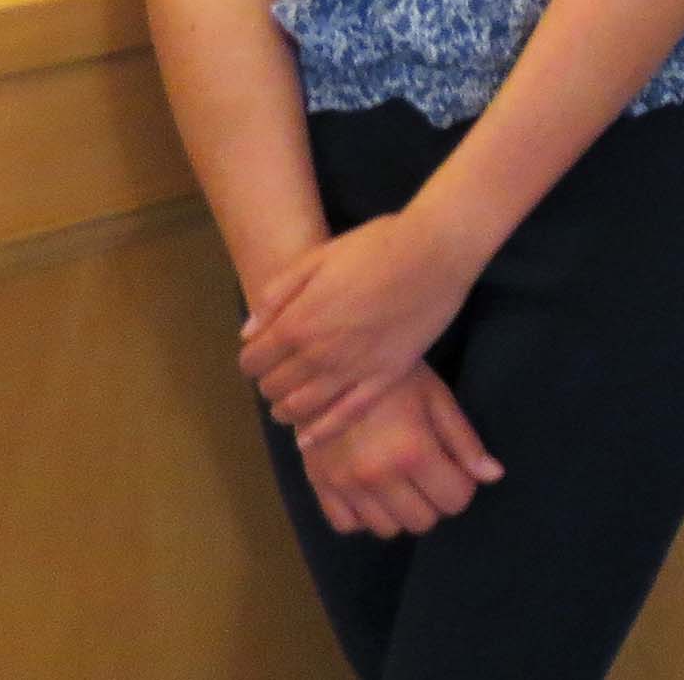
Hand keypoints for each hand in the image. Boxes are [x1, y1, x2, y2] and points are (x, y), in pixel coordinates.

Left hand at [241, 208, 482, 445]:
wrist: (435, 251)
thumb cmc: (377, 245)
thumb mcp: (318, 256)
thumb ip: (278, 294)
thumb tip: (248, 332)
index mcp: (298, 322)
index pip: (254, 360)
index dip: (251, 361)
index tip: (258, 357)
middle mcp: (318, 354)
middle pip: (275, 386)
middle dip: (268, 384)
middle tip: (276, 376)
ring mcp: (353, 370)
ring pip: (303, 406)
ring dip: (286, 410)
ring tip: (286, 406)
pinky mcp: (385, 378)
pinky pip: (346, 415)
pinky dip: (321, 431)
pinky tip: (308, 438)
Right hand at [301, 366, 503, 538]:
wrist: (332, 367)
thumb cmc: (395, 378)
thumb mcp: (438, 399)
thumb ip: (465, 441)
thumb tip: (494, 476)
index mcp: (413, 452)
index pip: (454, 500)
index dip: (462, 486)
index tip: (456, 469)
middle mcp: (378, 477)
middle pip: (422, 522)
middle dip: (434, 501)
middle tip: (430, 475)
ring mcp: (345, 485)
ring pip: (387, 529)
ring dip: (400, 511)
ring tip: (401, 482)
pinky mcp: (319, 486)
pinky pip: (347, 525)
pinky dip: (363, 515)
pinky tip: (372, 491)